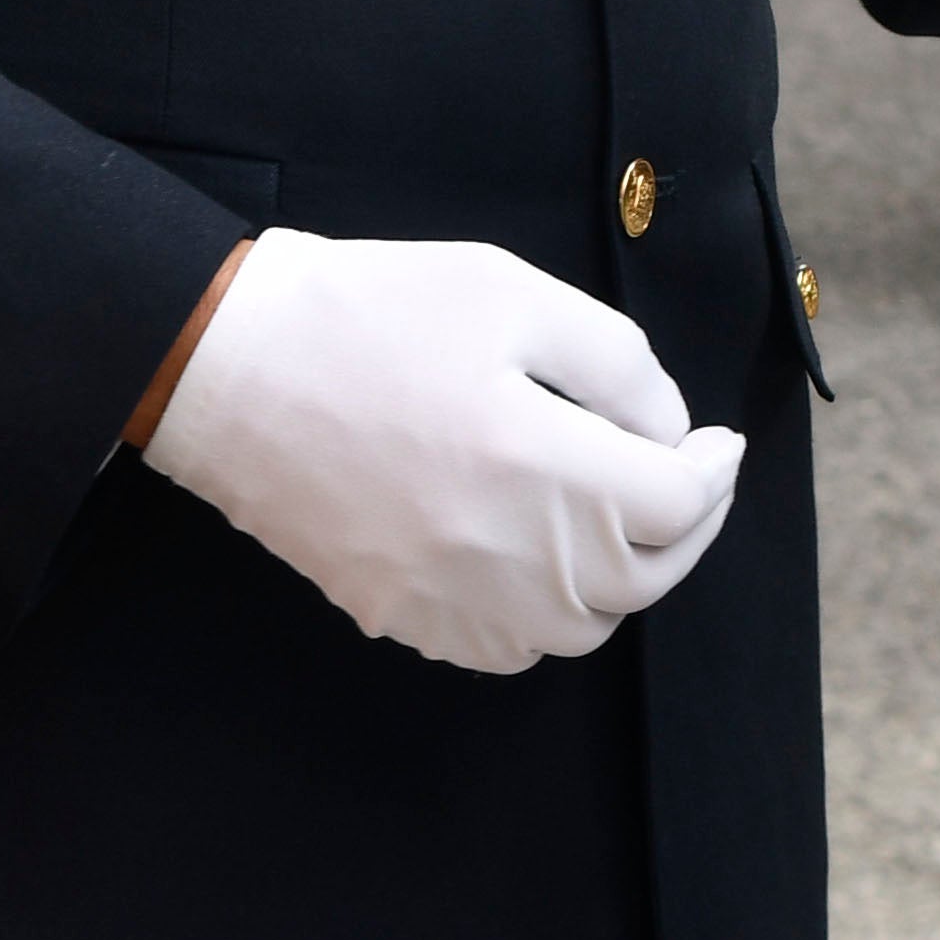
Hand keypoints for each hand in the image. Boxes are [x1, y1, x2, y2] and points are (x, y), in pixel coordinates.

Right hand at [139, 230, 744, 675]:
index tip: (717, 443)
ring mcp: (444, 595)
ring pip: (579, 628)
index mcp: (536, 463)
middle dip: (684, 528)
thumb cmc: (366, 313)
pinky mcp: (398, 612)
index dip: (713, 473)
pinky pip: (506, 646)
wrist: (223, 364)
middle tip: (687, 478)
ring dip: (620, 579)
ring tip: (616, 515)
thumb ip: (614, 362)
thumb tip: (668, 428)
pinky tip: (541, 557)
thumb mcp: (510, 292)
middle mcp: (499, 551)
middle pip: (641, 579)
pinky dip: (547, 616)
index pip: (673, 505)